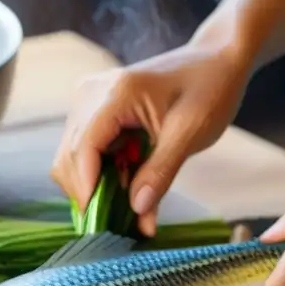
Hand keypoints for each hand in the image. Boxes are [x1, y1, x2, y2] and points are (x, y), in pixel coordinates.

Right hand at [51, 40, 249, 235]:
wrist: (215, 60)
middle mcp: (91, 94)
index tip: (102, 225)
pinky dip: (102, 174)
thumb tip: (137, 211)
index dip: (87, 191)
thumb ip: (161, 172)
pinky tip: (129, 182)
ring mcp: (88, 101)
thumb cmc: (210, 89)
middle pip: (69, 158)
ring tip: (131, 202)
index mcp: (116, 94)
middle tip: (124, 222)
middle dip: (91, 194)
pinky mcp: (93, 110)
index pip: (82, 150)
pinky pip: (85, 152)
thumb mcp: (191, 133)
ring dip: (95, 187)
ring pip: (72, 159)